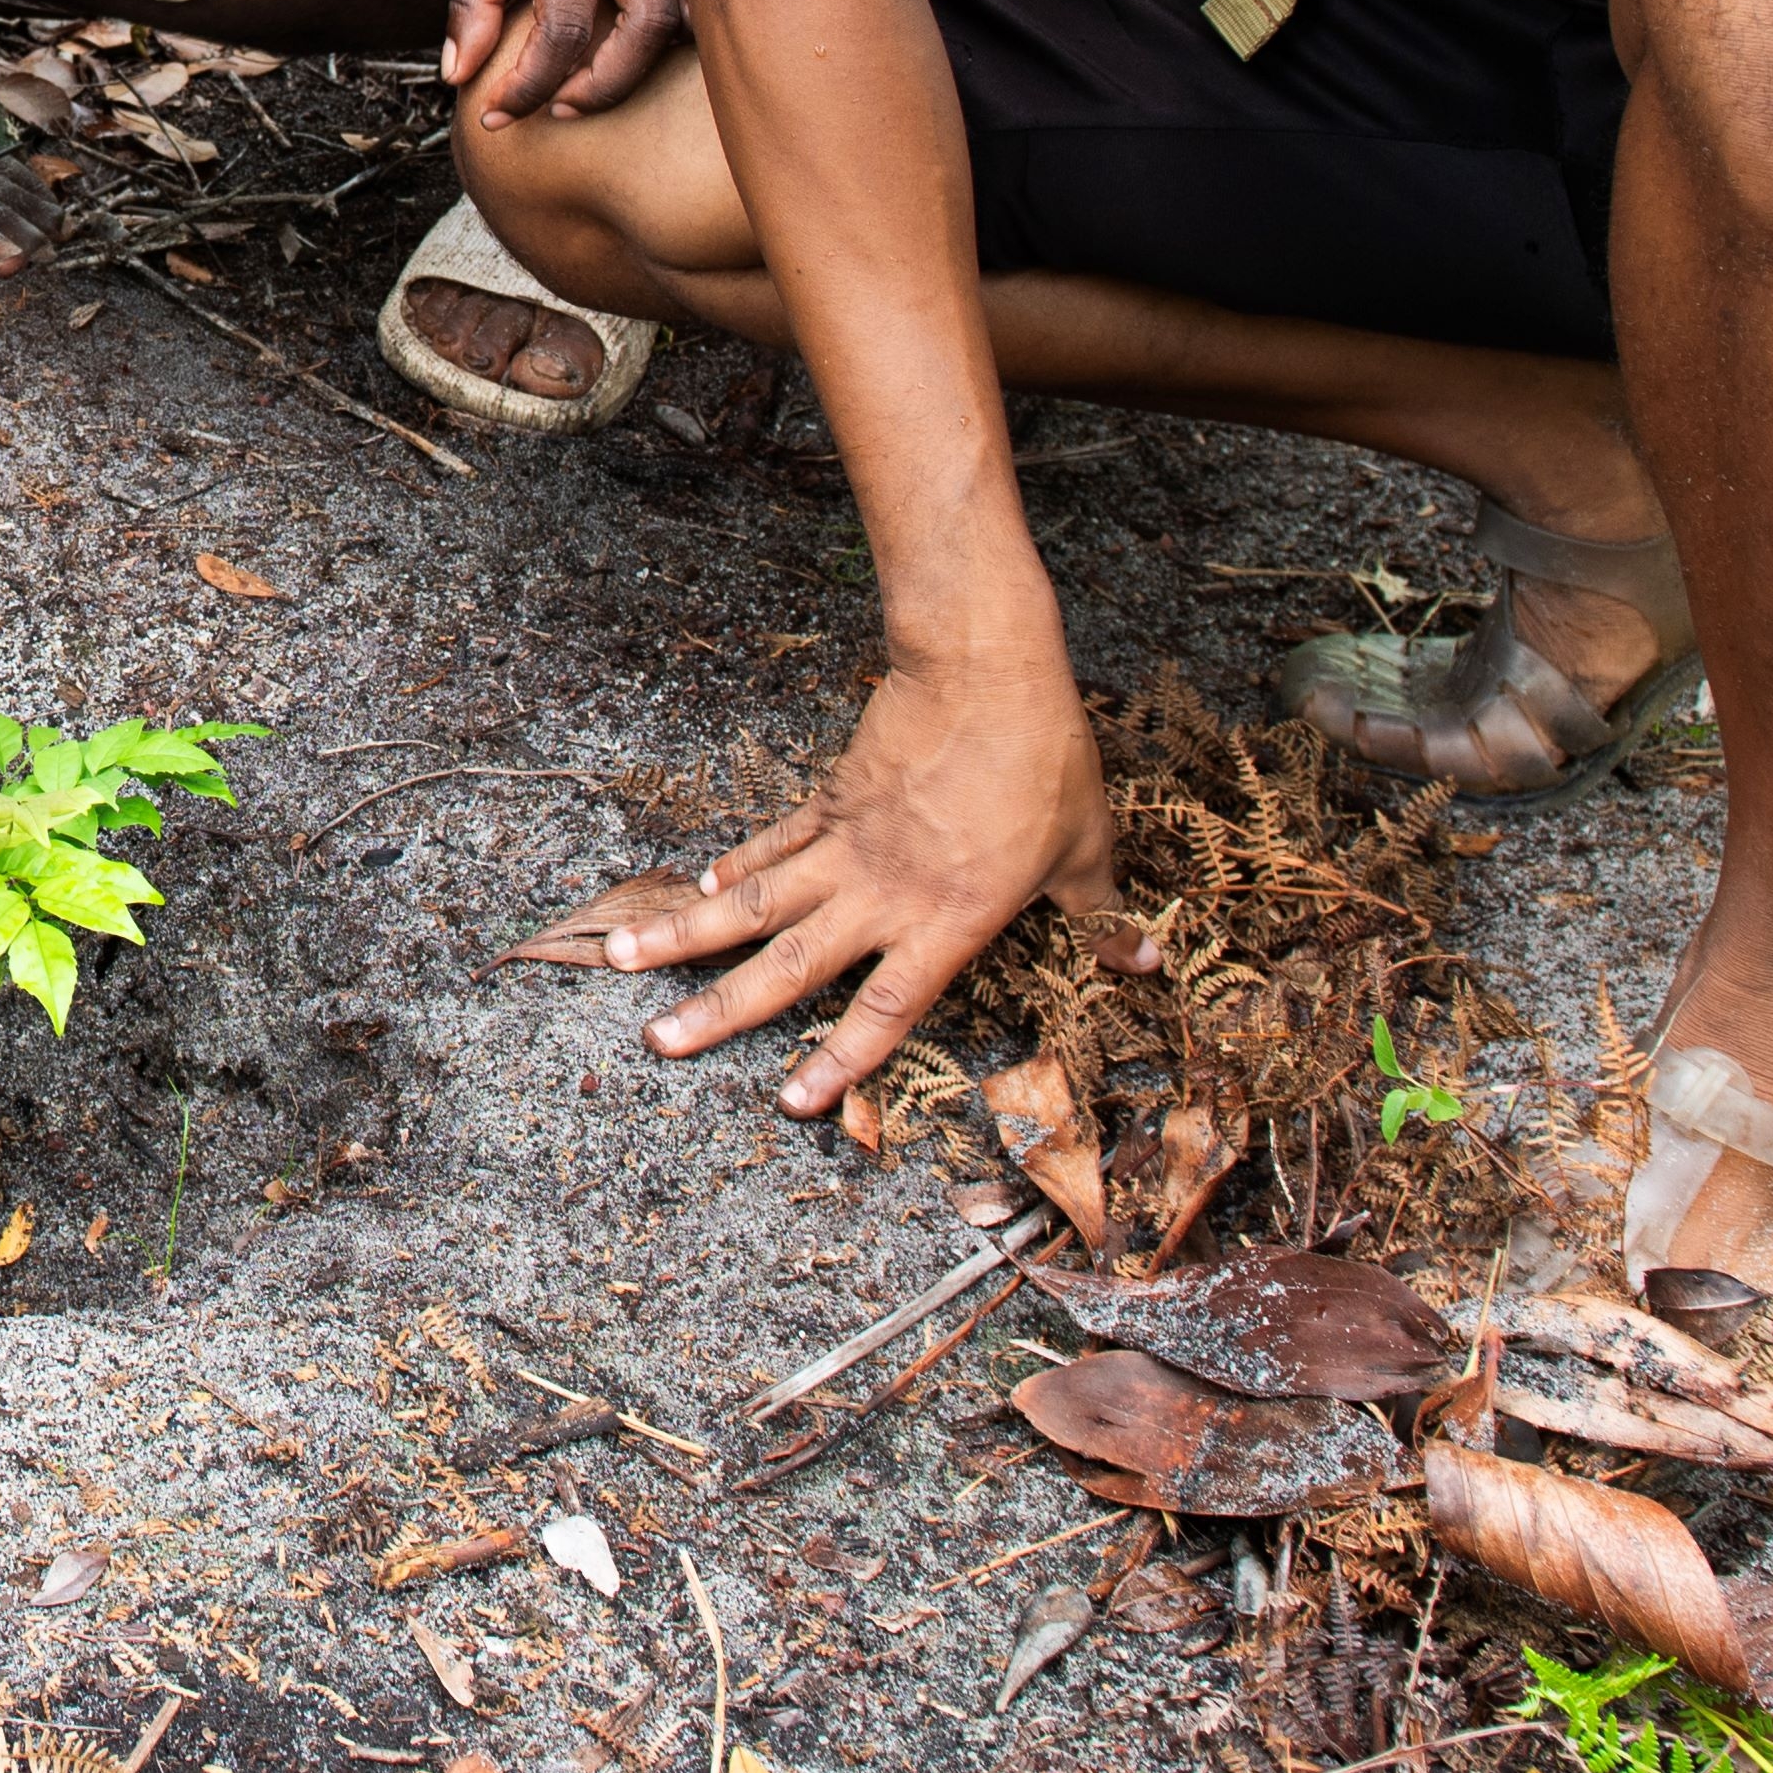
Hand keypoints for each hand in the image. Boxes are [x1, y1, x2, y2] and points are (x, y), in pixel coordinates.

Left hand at [440, 0, 688, 122]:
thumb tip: (461, 72)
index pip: (564, 32)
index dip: (531, 86)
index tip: (501, 110)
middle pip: (646, 32)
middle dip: (605, 86)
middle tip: (561, 108)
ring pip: (688, 6)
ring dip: (649, 53)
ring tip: (601, 75)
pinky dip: (677, 7)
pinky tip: (636, 22)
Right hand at [592, 652, 1125, 1117]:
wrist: (985, 670)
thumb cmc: (1044, 760)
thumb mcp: (1086, 847)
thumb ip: (1102, 914)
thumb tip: (1147, 959)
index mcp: (948, 923)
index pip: (885, 1009)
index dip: (839, 1061)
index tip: (791, 1102)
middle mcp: (883, 895)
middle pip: (790, 966)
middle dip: (720, 1009)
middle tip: (659, 1041)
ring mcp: (847, 845)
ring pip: (755, 901)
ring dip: (688, 931)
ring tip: (624, 956)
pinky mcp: (833, 798)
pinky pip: (777, 843)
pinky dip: (739, 866)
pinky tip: (703, 884)